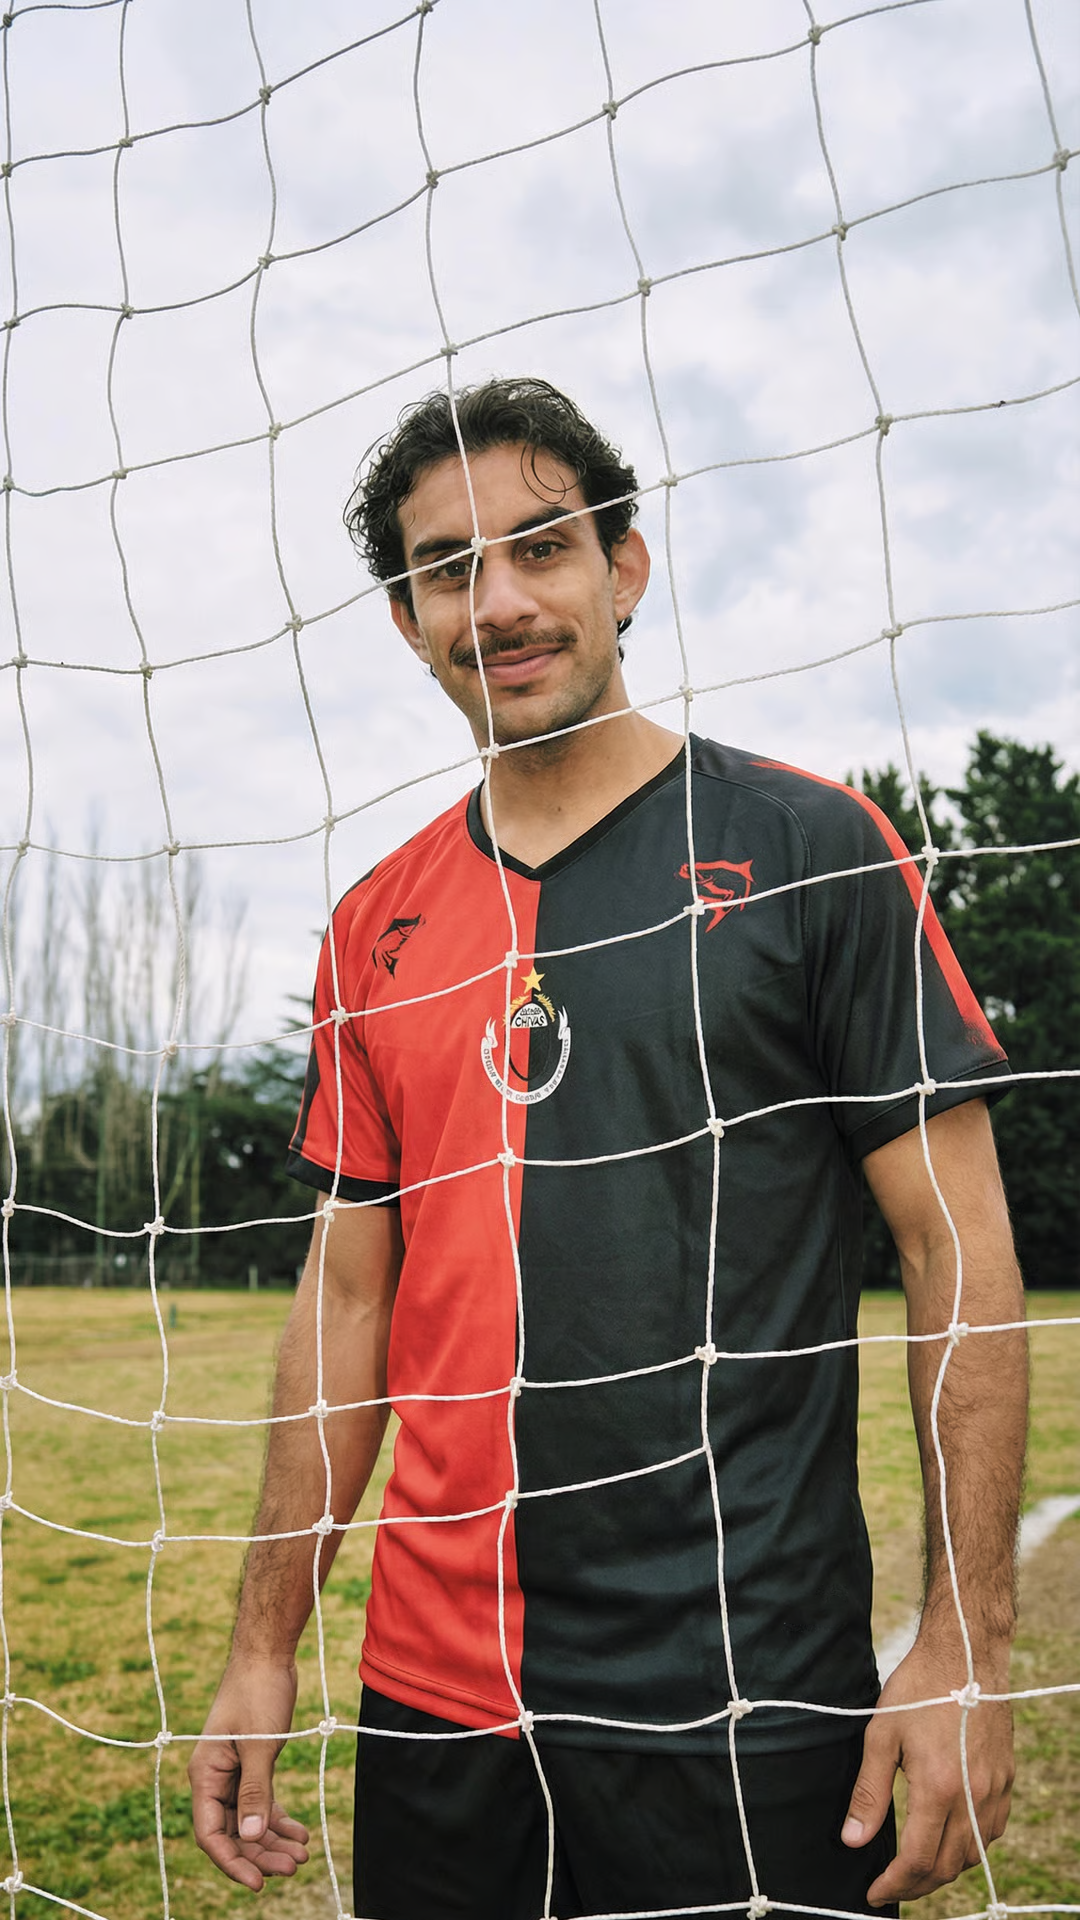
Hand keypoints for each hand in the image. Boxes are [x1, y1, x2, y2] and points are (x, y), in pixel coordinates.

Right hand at [189, 1657, 310, 1891]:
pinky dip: (279, 1818)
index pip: (210, 1834)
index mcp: (205, 1774)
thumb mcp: (260, 1744)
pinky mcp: (252, 1764)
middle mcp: (214, 1778)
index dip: (233, 1862)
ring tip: (302, 1854)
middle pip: (233, 1831)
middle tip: (294, 1867)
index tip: (259, 1882)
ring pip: (249, 1819)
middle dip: (261, 1853)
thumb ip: (255, 1791)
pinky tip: (299, 1832)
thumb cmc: (258, 1691)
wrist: (267, 1654)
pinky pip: (261, 1801)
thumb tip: (250, 1835)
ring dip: (273, 1839)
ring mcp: (233, 1772)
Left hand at [841, 1636, 1014, 1905]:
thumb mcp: (881, 1735)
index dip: (894, 1884)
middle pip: (946, 1866)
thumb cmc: (918, 1688)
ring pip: (972, 1855)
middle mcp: (973, 1796)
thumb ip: (869, 1792)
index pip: (918, 1860)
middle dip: (916, 1885)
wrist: (965, 1653)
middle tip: (890, 1885)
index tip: (873, 1892)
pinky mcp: (1006, 1780)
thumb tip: (852, 1840)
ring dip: (943, 1869)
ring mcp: (994, 1790)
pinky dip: (969, 1847)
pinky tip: (949, 1839)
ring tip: (915, 1867)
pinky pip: (990, 1833)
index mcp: (939, 1787)